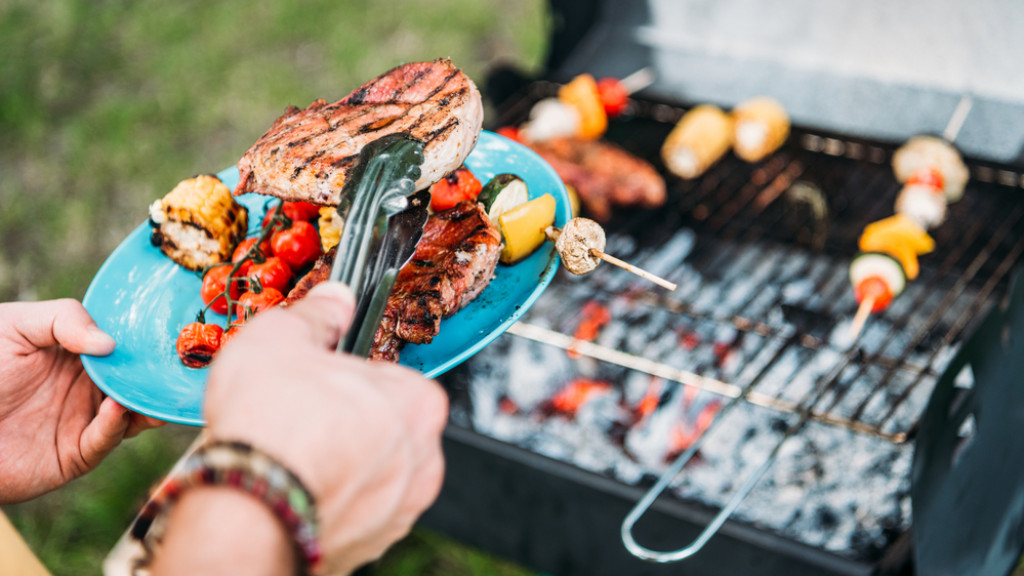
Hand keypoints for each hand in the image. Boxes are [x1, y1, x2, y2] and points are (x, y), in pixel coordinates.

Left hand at [0, 299, 164, 503]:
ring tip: (153, 388)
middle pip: (138, 379)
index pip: (127, 344)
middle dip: (160, 372)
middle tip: (182, 362)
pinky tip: (114, 408)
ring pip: (133, 412)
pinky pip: (105, 440)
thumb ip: (62, 319)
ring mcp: (85, 419)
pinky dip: (115, 425)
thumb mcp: (13, 326)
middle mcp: (89, 386)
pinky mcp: (76, 454)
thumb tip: (110, 342)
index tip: (172, 330)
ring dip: (147, 402)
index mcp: (79, 353)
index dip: (148, 339)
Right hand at [203, 282, 447, 574]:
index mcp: (418, 404)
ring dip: (336, 466)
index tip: (317, 382)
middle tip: (296, 420)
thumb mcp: (283, 338)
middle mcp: (422, 461)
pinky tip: (292, 491)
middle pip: (381, 429)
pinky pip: (349, 515)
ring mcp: (398, 510)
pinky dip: (325, 504)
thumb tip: (333, 300)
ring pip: (367, 476)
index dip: (345, 378)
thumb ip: (317, 315)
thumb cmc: (273, 424)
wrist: (249, 506)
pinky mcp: (369, 547)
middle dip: (344, 424)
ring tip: (288, 459)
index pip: (388, 379)